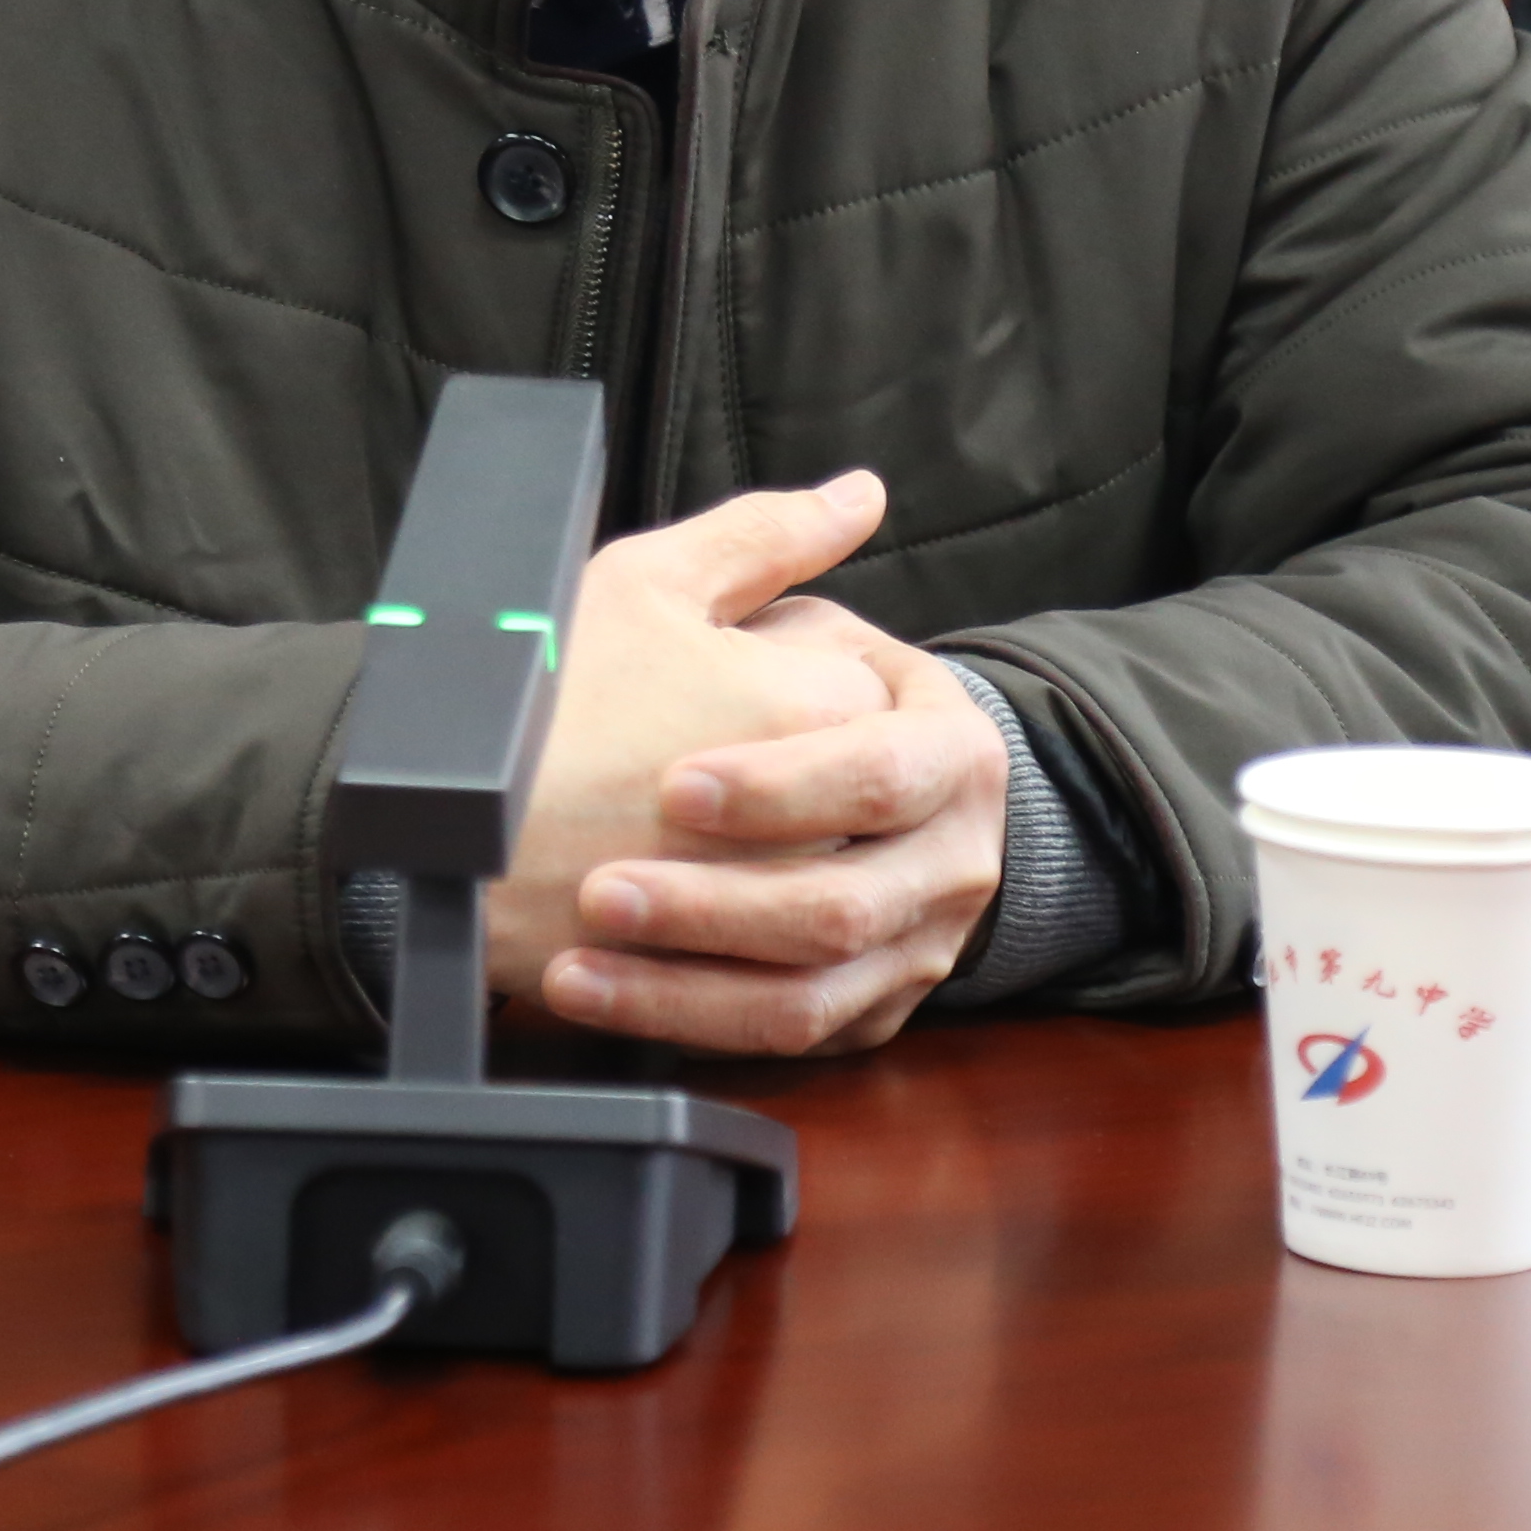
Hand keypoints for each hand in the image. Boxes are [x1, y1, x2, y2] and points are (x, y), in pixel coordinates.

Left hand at [495, 473, 1013, 1056]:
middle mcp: (954, 862)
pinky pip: (783, 1040)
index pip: (877, 777)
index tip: (673, 783)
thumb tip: (858, 490)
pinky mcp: (865, 1013)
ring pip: (805, 993)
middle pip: (841, 907)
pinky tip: (596, 995)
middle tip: (599, 886)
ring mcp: (915, 950)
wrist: (842, 786)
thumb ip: (785, 547)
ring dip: (679, 982)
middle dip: (710, 902)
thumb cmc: (788, 685)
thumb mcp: (769, 608)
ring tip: (575, 955)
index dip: (779, 787)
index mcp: (954, 752)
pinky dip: (682, 1022)